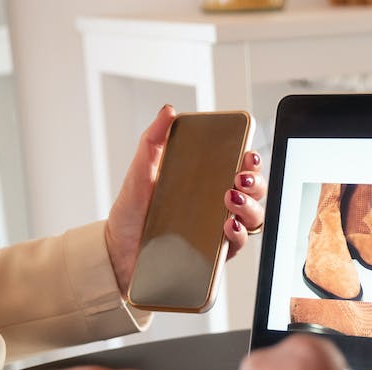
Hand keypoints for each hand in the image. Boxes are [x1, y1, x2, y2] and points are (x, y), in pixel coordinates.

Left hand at [105, 105, 268, 295]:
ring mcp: (216, 231)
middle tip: (239, 177)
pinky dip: (238, 234)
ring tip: (231, 198)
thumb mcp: (140, 172)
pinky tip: (227, 225)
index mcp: (205, 184)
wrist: (116, 252)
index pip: (238, 169)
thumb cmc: (132, 214)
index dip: (251, 162)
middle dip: (255, 183)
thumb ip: (153, 140)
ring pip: (252, 218)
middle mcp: (216, 207)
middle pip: (253, 193)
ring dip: (250, 206)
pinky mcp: (213, 256)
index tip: (248, 154)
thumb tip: (168, 111)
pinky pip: (237, 246)